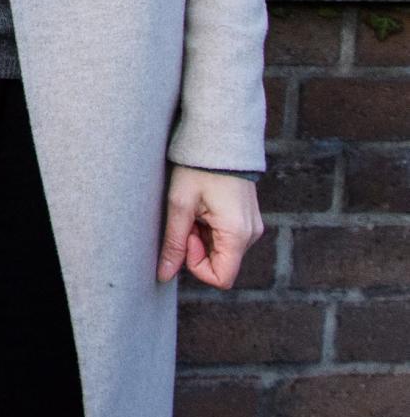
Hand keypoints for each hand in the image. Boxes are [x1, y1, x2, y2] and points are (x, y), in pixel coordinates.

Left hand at [159, 166, 261, 287]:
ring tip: (193, 210)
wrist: (220, 139)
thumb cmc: (198, 168)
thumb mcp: (180, 204)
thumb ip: (174, 242)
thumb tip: (164, 274)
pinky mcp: (246, 220)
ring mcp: (251, 228)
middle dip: (197, 248)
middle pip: (221, 264)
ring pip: (222, 251)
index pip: (221, 278)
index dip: (196, 265)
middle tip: (186, 219)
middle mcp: (251, 235)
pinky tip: (201, 208)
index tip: (186, 236)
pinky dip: (209, 230)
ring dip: (202, 238)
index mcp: (238, 234)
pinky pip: (226, 238)